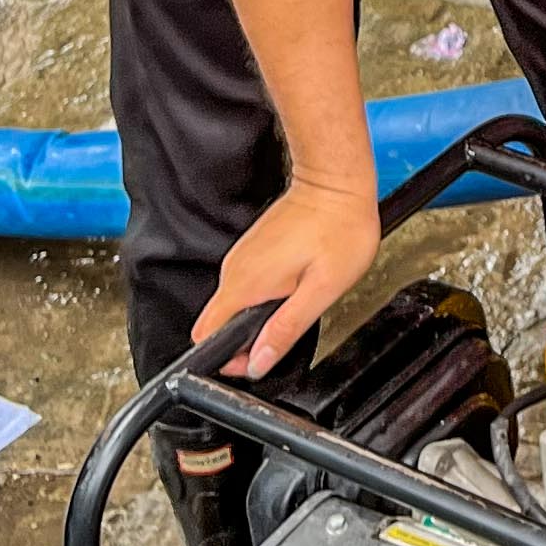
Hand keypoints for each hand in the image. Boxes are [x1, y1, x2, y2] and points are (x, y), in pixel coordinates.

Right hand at [198, 180, 379, 376]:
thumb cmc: (339, 229)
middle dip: (247, 338)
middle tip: (285, 333)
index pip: (206, 335)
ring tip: (296, 301)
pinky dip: (265, 294)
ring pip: (236, 303)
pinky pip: (248, 283)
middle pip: (220, 322)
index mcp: (245, 284)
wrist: (337, 183)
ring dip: (259, 314)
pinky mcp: (254, 248)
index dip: (226, 357)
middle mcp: (235, 268)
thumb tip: (258, 362)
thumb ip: (285, 329)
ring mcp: (243, 256)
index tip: (254, 360)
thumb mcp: (321, 290)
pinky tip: (294, 284)